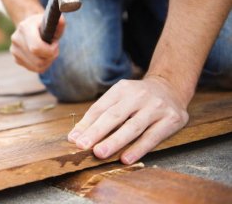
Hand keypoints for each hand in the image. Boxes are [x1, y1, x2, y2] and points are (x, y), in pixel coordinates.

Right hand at [10, 13, 64, 72]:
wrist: (29, 26)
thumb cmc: (43, 24)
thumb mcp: (52, 21)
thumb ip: (59, 23)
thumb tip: (61, 21)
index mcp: (25, 27)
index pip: (36, 48)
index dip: (50, 50)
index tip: (55, 43)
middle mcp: (16, 39)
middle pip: (39, 61)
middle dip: (51, 57)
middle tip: (54, 48)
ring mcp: (14, 50)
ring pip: (37, 67)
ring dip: (48, 61)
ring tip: (49, 51)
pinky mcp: (16, 59)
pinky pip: (34, 69)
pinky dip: (42, 65)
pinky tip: (43, 55)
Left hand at [68, 76, 189, 163]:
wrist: (171, 87)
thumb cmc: (137, 98)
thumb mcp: (119, 98)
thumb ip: (99, 115)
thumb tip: (75, 136)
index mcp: (122, 89)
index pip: (100, 108)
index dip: (86, 124)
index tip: (74, 140)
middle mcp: (139, 96)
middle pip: (114, 116)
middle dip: (97, 132)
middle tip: (82, 146)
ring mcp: (156, 107)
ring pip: (132, 127)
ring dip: (115, 141)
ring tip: (100, 153)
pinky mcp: (171, 119)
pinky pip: (152, 137)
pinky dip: (138, 149)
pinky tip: (126, 159)